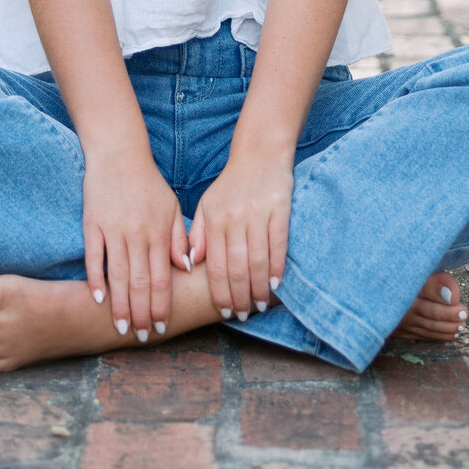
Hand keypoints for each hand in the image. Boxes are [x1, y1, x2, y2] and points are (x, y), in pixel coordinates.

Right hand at [82, 147, 188, 339]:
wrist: (119, 153)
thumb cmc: (148, 184)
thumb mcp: (171, 207)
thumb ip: (179, 238)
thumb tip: (186, 269)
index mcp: (159, 231)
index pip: (162, 278)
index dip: (162, 305)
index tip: (162, 327)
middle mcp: (138, 233)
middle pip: (140, 282)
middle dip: (142, 314)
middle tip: (143, 337)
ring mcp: (113, 229)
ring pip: (117, 275)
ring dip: (120, 305)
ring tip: (121, 328)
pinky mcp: (92, 223)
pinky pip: (93, 256)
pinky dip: (95, 279)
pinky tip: (98, 299)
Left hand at [189, 146, 293, 321]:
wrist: (259, 153)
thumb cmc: (231, 184)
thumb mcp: (207, 205)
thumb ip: (197, 234)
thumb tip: (189, 265)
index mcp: (214, 220)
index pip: (214, 265)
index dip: (220, 292)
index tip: (224, 311)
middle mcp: (234, 219)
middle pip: (236, 268)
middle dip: (238, 297)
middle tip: (241, 315)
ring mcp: (257, 214)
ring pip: (257, 260)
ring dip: (257, 288)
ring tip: (258, 306)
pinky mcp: (279, 209)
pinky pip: (278, 244)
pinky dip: (277, 267)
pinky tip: (275, 285)